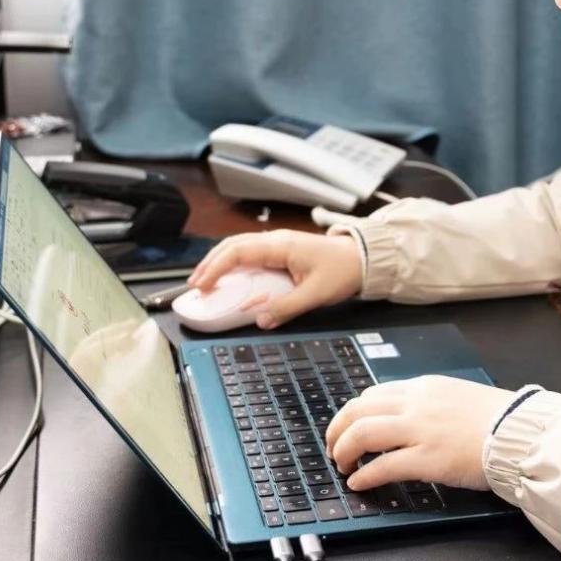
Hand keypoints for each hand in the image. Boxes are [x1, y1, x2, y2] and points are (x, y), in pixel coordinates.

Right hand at [185, 229, 362, 328]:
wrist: (365, 258)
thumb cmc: (343, 271)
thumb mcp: (316, 293)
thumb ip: (287, 307)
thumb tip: (260, 320)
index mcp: (281, 246)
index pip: (238, 252)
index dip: (215, 268)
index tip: (202, 285)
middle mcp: (276, 240)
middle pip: (233, 245)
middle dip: (210, 263)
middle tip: (195, 285)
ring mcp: (280, 243)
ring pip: (240, 246)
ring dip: (221, 261)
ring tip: (206, 280)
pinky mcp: (284, 250)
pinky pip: (252, 252)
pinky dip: (235, 263)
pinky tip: (231, 277)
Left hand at [324, 376, 515, 490]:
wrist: (520, 432)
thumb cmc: (497, 418)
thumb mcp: (458, 396)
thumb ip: (431, 402)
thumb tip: (410, 416)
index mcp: (425, 387)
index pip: (374, 394)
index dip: (353, 412)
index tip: (348, 427)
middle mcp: (417, 403)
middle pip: (358, 409)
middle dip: (338, 429)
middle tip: (334, 447)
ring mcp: (420, 430)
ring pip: (362, 433)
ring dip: (344, 450)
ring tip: (341, 465)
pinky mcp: (427, 459)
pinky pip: (382, 466)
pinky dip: (364, 476)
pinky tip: (359, 484)